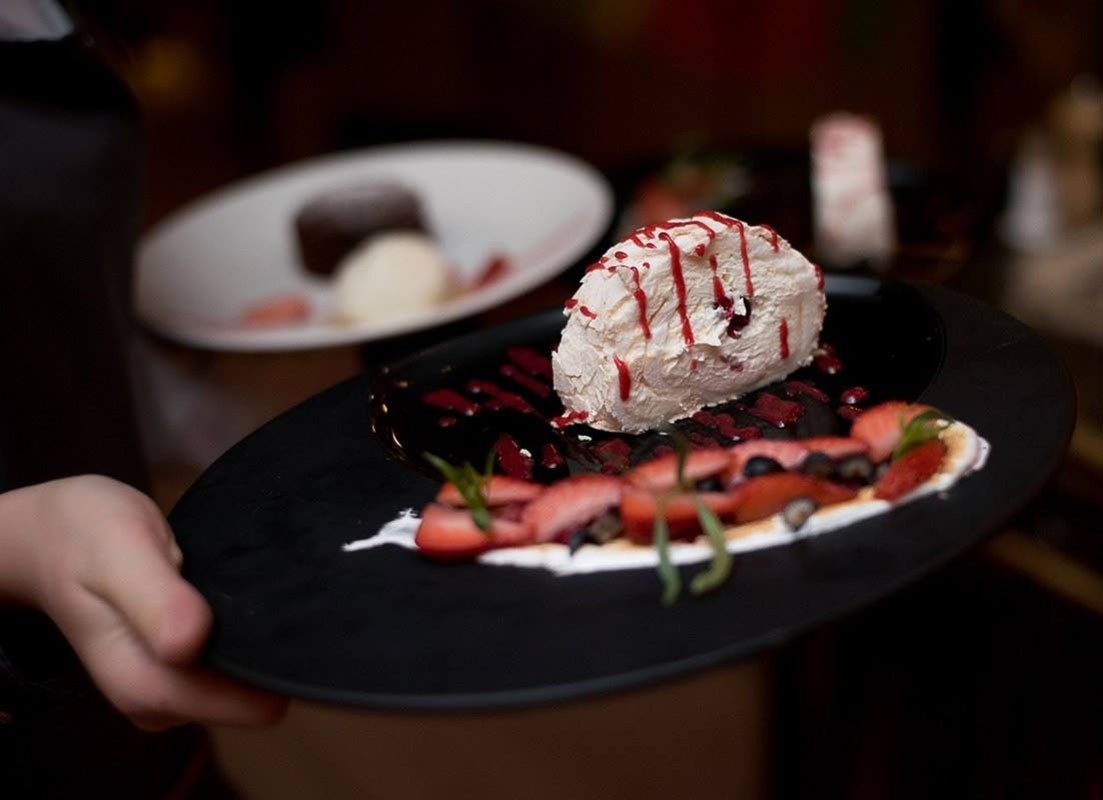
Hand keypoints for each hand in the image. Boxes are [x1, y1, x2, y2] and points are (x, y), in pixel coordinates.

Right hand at [0, 475, 287, 730]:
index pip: (248, 705)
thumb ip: (156, 599)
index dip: (269, 663)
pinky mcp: (179, 672)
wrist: (52, 538)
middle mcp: (161, 702)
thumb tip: (190, 643)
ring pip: (244, 678)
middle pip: (254, 695)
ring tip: (229, 587)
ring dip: (249, 636)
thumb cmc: (86, 537)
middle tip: (244, 587)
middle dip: (261, 647)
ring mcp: (171, 689)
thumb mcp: (120, 552)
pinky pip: (230, 660)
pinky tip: (223, 598)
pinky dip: (236, 631)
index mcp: (146, 686)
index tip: (276, 613)